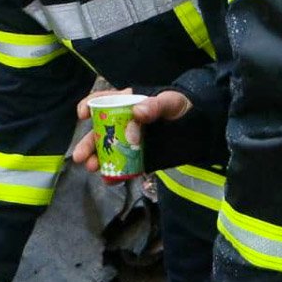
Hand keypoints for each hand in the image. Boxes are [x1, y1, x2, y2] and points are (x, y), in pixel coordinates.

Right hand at [73, 89, 192, 173]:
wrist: (200, 129)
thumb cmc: (182, 107)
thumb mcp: (171, 101)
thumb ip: (154, 106)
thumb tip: (137, 114)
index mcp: (127, 103)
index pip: (102, 101)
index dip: (89, 105)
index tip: (82, 114)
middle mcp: (123, 123)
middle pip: (99, 132)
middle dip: (87, 144)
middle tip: (80, 156)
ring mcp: (129, 142)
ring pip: (107, 151)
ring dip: (97, 160)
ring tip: (92, 167)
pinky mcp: (137, 158)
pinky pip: (123, 167)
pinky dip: (114, 175)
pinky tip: (109, 180)